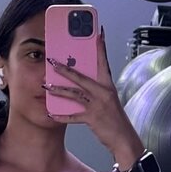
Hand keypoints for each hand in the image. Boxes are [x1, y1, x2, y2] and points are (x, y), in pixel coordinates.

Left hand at [44, 27, 140, 155]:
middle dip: (65, 69)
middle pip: (81, 77)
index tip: (98, 33)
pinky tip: (51, 114)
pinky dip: (62, 116)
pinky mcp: (92, 118)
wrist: (124, 138)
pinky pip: (73, 116)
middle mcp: (103, 92)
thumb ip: (96, 91)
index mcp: (108, 85)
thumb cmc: (116, 120)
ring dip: (59, 90)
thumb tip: (80, 84)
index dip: (100, 47)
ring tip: (46, 86)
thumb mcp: (109, 100)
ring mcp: (98, 105)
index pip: (103, 62)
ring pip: (75, 94)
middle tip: (52, 62)